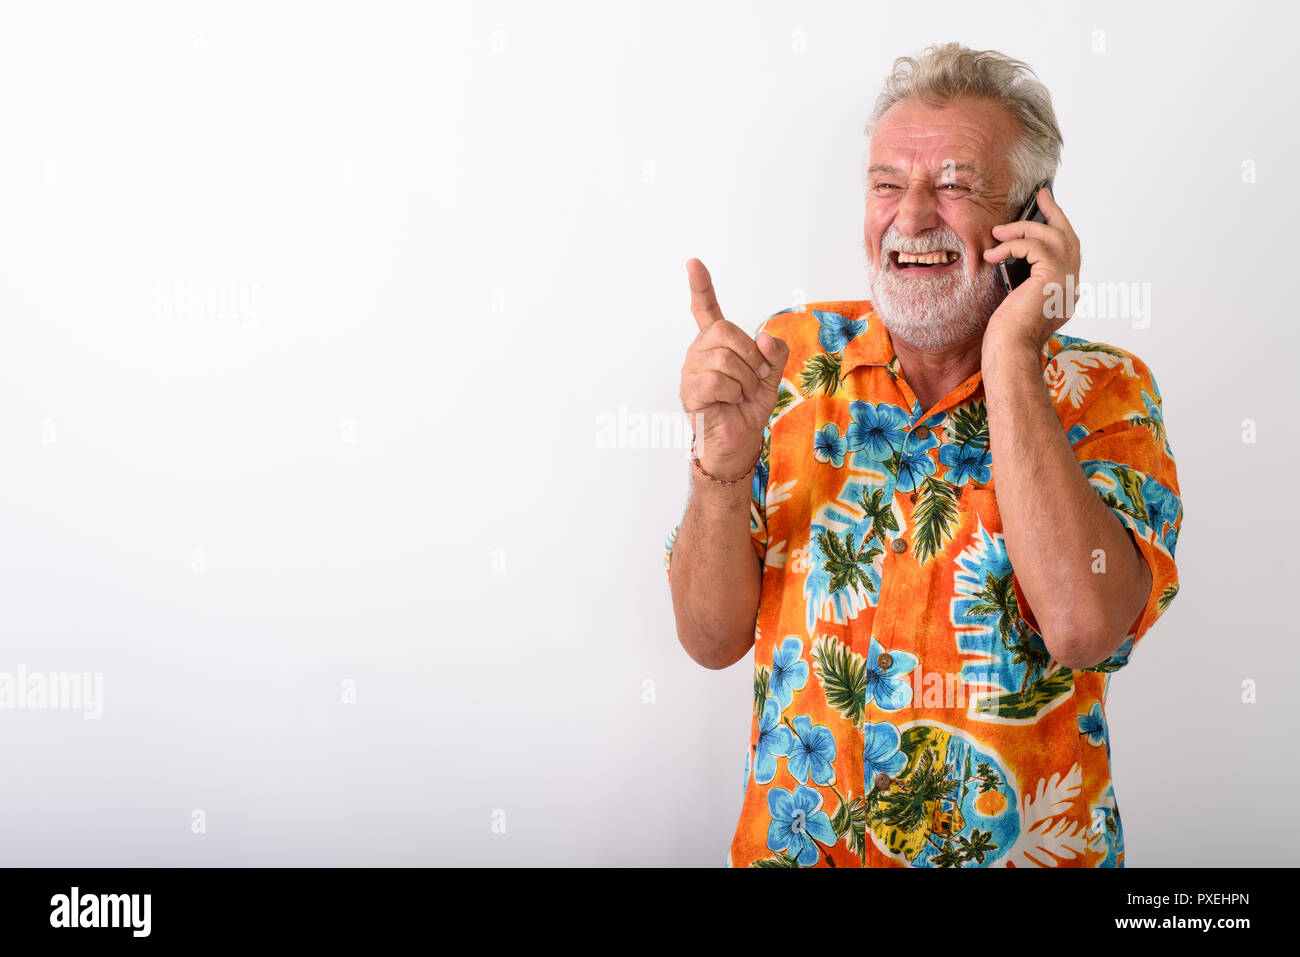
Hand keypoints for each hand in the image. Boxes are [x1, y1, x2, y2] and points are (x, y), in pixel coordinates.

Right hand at [681, 258, 788, 478]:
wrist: (738, 441)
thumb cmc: (749, 407)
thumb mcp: (771, 374)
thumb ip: (774, 352)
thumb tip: (763, 339)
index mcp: (717, 343)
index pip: (705, 309)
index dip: (700, 286)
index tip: (693, 263)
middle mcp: (699, 351)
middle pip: (725, 330)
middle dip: (749, 355)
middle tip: (754, 378)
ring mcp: (691, 369)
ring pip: (725, 358)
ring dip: (744, 380)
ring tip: (741, 395)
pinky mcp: (689, 389)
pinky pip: (718, 380)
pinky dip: (733, 393)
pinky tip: (728, 402)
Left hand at [981, 187, 1080, 356]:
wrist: (1009, 350)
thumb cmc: (1007, 333)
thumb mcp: (1017, 300)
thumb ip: (1025, 281)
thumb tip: (1012, 259)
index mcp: (1065, 291)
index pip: (1067, 252)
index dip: (1057, 229)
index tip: (1046, 209)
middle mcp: (1072, 285)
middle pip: (1068, 237)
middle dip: (1054, 213)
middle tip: (1041, 195)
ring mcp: (1067, 281)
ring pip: (1052, 236)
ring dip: (1023, 228)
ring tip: (998, 231)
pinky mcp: (1053, 277)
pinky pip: (1034, 246)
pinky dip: (1012, 245)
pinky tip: (993, 254)